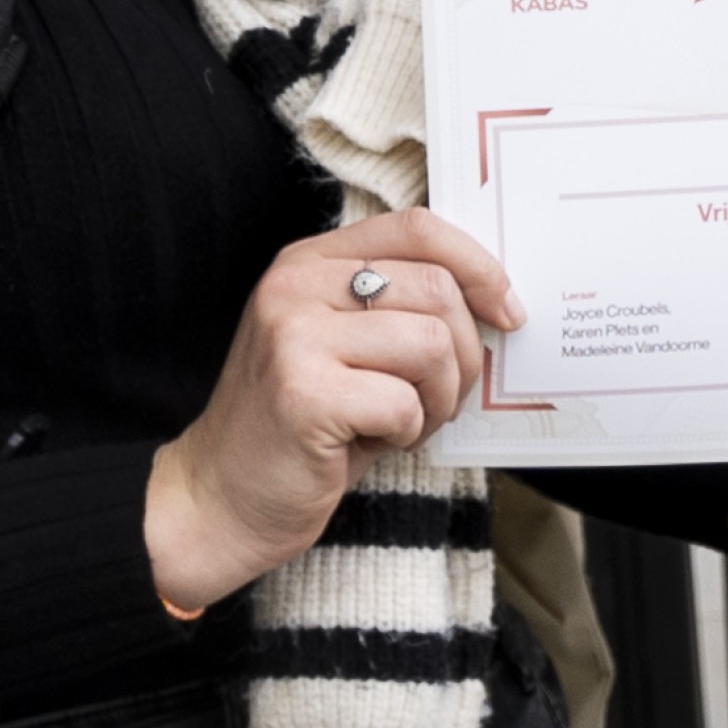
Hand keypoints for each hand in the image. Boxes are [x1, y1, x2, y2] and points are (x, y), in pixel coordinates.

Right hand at [146, 210, 527, 613]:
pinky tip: (375, 441)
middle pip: (437, 289)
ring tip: (404, 421)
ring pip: (432, 344)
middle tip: (439, 397)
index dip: (478, 264)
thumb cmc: (301, 428)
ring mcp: (293, 336)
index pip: (416, 227)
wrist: (221, 500)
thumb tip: (497, 300)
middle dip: (464, 354)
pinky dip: (409, 431)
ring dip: (439, 397)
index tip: (507, 311)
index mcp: (308, 262)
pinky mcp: (303, 393)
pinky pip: (406, 402)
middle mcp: (294, 286)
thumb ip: (400, 309)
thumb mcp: (346, 347)